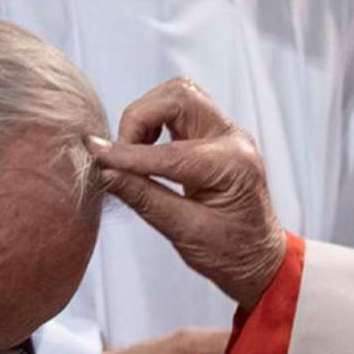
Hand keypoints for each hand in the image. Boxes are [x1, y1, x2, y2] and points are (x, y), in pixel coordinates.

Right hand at [89, 78, 285, 310]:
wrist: (257, 257)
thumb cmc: (229, 252)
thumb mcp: (183, 232)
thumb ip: (143, 198)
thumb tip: (105, 173)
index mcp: (233, 167)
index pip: (170, 153)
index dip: (127, 155)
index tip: (96, 156)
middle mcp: (233, 140)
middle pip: (179, 97)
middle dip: (139, 119)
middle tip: (120, 155)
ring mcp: (224, 132)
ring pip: (177, 95)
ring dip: (146, 116)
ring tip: (131, 153)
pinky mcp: (212, 133)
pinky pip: (178, 108)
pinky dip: (153, 121)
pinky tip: (144, 150)